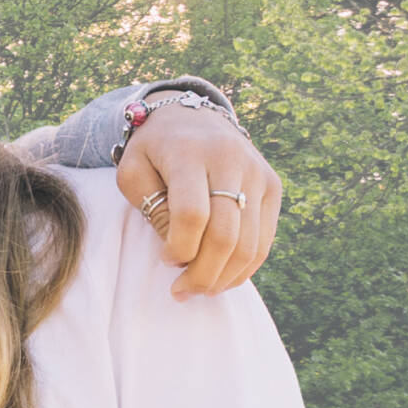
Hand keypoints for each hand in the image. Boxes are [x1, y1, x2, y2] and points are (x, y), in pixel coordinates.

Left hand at [117, 104, 281, 296]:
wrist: (192, 116)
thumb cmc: (153, 151)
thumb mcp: (134, 172)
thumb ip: (152, 208)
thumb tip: (181, 250)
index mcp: (189, 154)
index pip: (192, 214)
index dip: (179, 247)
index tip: (164, 260)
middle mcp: (230, 161)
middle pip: (226, 234)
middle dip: (203, 272)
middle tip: (182, 291)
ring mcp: (258, 174)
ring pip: (251, 242)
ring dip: (225, 276)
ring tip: (201, 289)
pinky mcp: (273, 185)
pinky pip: (265, 238)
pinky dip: (245, 266)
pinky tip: (223, 277)